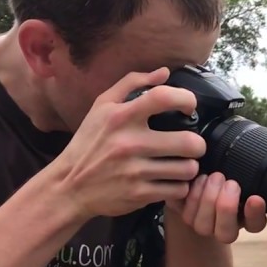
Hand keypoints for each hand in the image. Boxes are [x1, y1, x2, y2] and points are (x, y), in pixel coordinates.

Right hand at [51, 67, 207, 218]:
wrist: (69, 186)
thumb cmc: (89, 143)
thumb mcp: (101, 107)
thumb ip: (132, 83)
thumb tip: (164, 72)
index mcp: (120, 116)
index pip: (163, 98)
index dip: (186, 99)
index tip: (189, 108)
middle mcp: (129, 143)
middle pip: (189, 142)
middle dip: (197, 144)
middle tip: (191, 146)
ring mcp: (135, 171)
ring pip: (187, 169)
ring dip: (189, 167)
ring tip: (181, 164)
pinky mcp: (139, 194)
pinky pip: (178, 190)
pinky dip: (180, 187)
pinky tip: (171, 181)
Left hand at [168, 173, 266, 243]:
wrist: (198, 171)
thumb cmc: (225, 170)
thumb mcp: (239, 170)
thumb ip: (248, 172)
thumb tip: (256, 160)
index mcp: (246, 217)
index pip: (256, 225)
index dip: (255, 215)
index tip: (255, 198)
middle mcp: (225, 227)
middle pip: (227, 233)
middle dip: (227, 206)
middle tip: (229, 182)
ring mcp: (204, 226)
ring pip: (204, 225)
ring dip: (208, 199)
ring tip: (212, 176)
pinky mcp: (186, 217)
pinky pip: (187, 214)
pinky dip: (193, 194)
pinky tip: (198, 178)